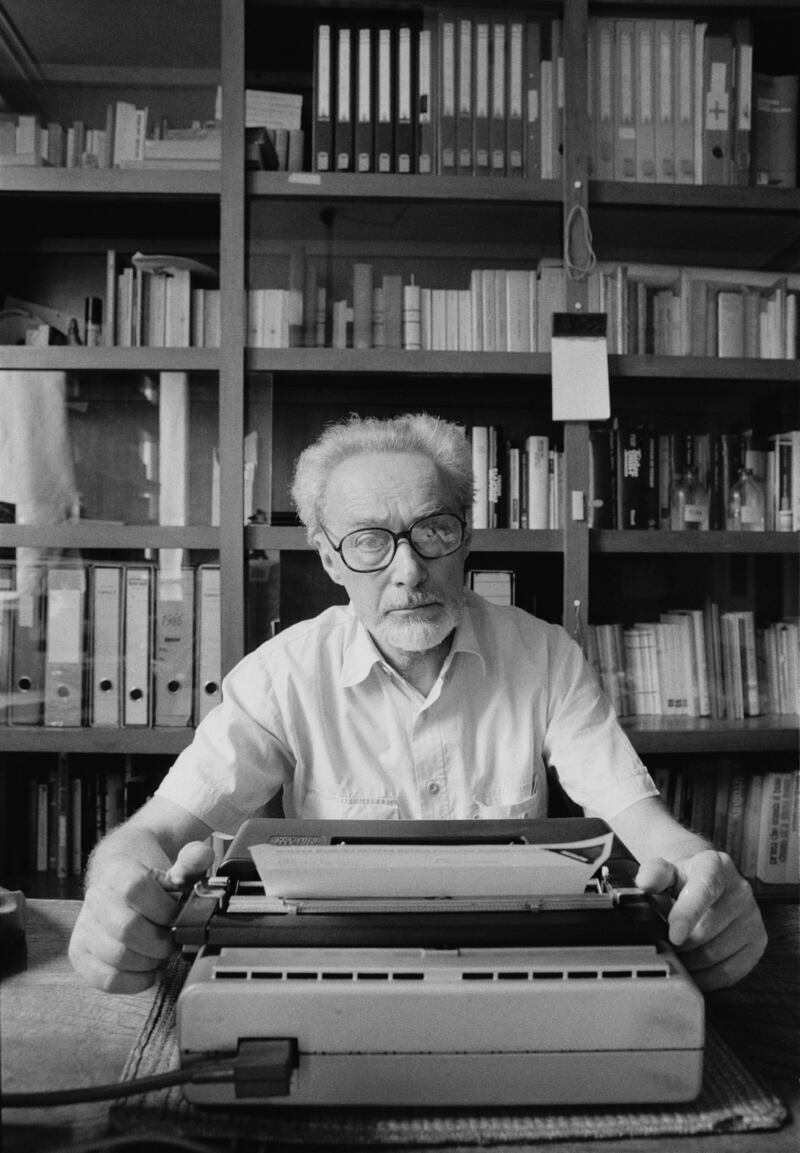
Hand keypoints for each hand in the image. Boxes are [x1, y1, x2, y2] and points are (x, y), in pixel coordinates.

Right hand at [69, 841, 213, 993]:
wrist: (117, 877)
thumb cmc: (149, 877)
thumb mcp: (174, 865)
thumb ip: (191, 861)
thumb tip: (201, 855)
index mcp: (118, 872)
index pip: (136, 890)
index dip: (164, 909)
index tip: (176, 915)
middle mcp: (96, 899)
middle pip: (127, 929)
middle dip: (160, 941)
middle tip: (172, 941)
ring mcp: (85, 927)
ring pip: (116, 957)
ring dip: (148, 962)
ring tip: (160, 953)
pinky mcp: (80, 952)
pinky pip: (105, 978)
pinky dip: (133, 981)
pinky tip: (148, 970)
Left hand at [635, 850, 766, 990]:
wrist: (707, 881)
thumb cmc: (684, 879)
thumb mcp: (666, 870)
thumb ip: (654, 874)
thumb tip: (646, 882)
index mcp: (715, 866)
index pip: (705, 889)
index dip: (688, 914)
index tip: (673, 935)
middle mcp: (740, 890)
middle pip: (707, 929)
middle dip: (680, 943)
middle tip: (663, 944)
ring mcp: (752, 917)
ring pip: (716, 954)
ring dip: (690, 961)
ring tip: (677, 953)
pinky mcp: (758, 941)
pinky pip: (730, 971)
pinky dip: (706, 976)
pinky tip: (693, 968)